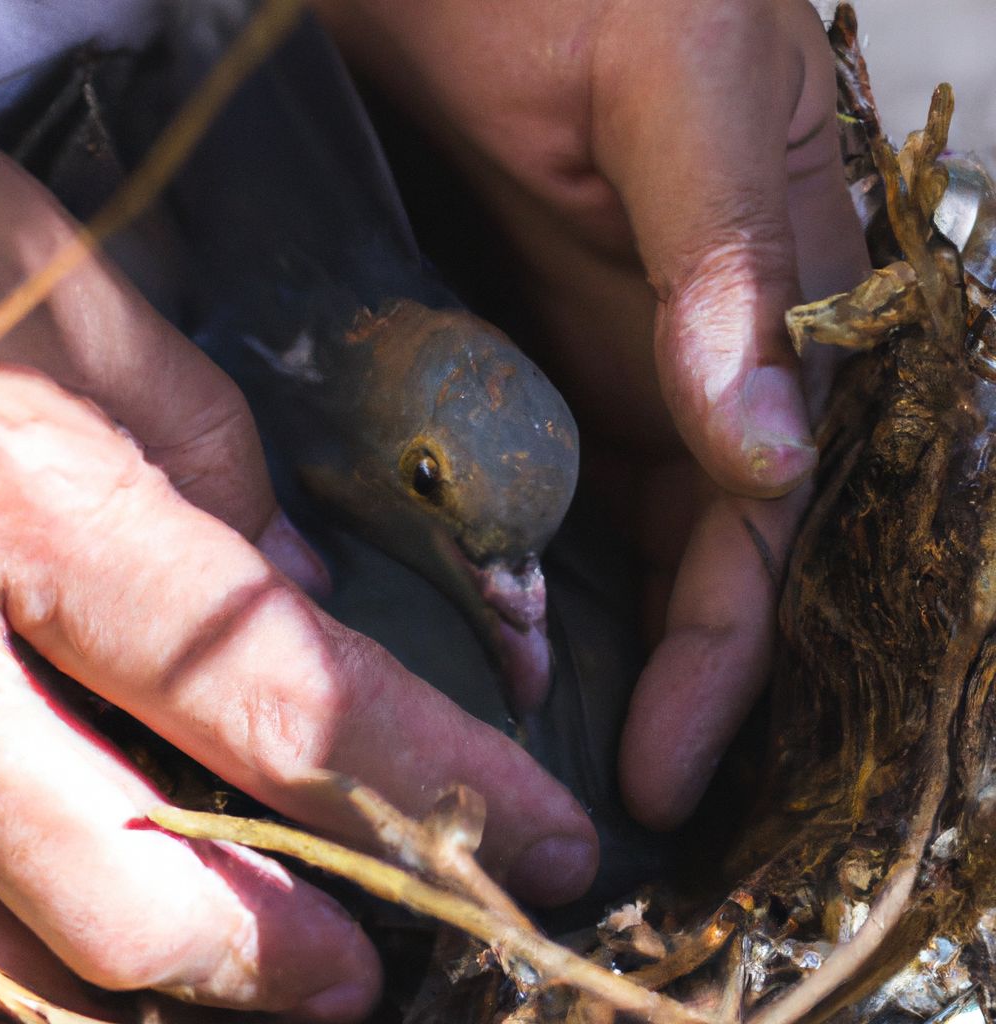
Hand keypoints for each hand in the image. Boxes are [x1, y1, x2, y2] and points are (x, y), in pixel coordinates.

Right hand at [0, 135, 597, 1018]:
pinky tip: (103, 938)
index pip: (287, 698)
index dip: (436, 785)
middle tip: (369, 973)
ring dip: (152, 982)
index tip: (545, 845)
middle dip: (274, 953)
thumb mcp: (83, 319)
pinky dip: (24, 955)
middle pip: (127, 883)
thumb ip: (209, 461)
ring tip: (256, 976)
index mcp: (35, 512)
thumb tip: (300, 594)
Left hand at [311, 0, 870, 824]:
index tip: (664, 764)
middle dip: (669, 683)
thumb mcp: (678, 90)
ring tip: (540, 755)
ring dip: (589, 644)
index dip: (723, 652)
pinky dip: (512, 567)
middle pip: (697, 560)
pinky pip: (527, 484)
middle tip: (605, 802)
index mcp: (775, 314)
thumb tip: (767, 445)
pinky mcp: (516, 353)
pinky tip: (481, 633)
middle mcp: (697, 360)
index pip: (765, 522)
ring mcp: (602, 364)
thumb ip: (732, 265)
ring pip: (616, 540)